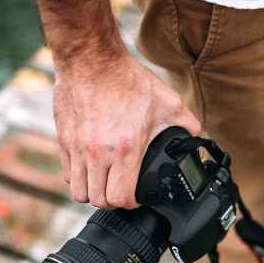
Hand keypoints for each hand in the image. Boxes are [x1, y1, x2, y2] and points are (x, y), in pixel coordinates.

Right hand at [53, 53, 200, 208]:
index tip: (138, 196)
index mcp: (125, 149)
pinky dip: (80, 178)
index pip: (121, 198)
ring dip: (94, 193)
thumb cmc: (128, 80)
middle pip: (99, 200)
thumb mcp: (169, 103)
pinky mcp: (63, 140)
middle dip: (113, 201)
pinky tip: (92, 168)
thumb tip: (199, 141)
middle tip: (123, 191)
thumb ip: (188, 126)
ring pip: (79, 192)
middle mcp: (98, 153)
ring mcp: (77, 148)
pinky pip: (68, 174)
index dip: (132, 204)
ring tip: (106, 183)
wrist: (91, 58)